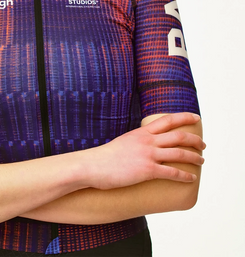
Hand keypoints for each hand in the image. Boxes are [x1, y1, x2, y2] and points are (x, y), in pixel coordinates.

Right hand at [84, 113, 204, 189]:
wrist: (93, 165)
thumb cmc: (105, 157)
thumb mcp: (124, 142)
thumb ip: (136, 142)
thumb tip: (143, 146)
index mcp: (142, 132)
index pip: (168, 120)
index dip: (184, 117)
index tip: (196, 118)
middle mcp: (147, 141)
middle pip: (178, 136)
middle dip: (195, 140)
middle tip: (203, 145)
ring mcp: (148, 155)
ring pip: (179, 154)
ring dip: (194, 158)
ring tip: (202, 161)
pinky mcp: (147, 170)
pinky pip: (171, 172)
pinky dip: (184, 175)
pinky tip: (191, 178)